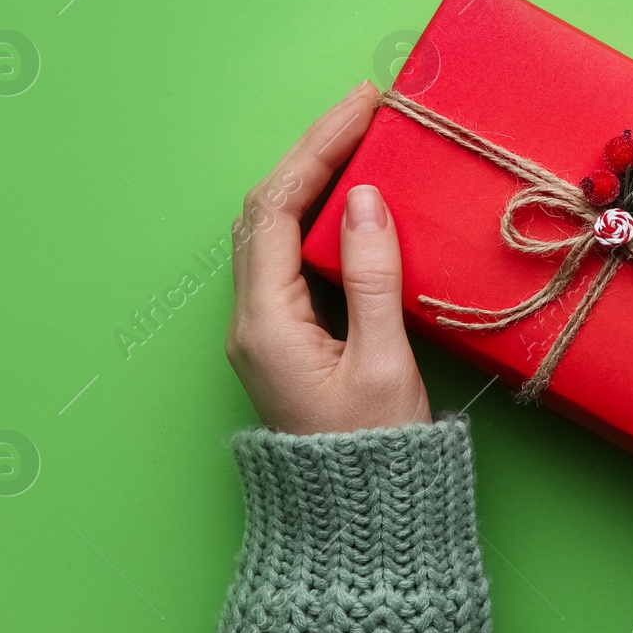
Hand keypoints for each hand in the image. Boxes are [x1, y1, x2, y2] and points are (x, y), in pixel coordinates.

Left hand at [226, 82, 431, 434]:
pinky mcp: (281, 340)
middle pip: (265, 211)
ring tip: (358, 141)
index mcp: (266, 324)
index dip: (318, 149)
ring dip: (310, 180)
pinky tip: (349, 201)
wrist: (356, 524)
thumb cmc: (374, 455)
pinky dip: (313, 215)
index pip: (278, 209)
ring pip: (271, 232)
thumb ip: (372, 278)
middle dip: (311, 153)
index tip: (361, 107)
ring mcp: (261, 331)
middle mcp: (250, 321)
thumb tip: (366, 199)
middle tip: (362, 111)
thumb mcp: (383, 364)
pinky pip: (285, 257)